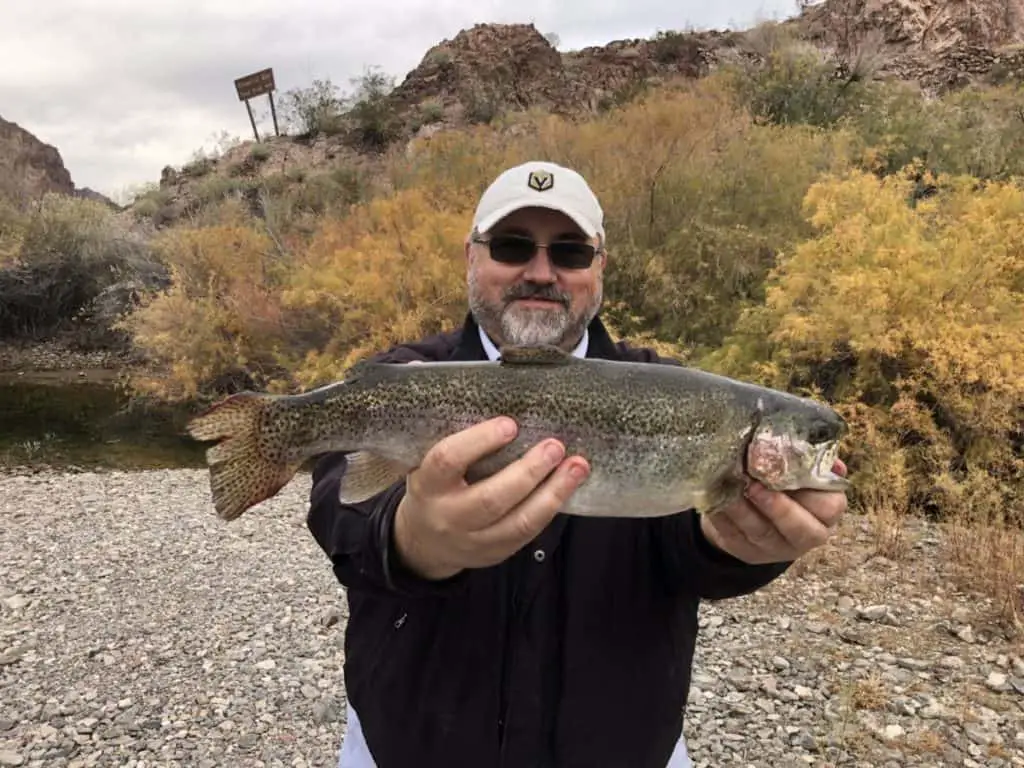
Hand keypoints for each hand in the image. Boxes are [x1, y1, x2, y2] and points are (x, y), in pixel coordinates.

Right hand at [393, 415, 590, 579]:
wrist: (423, 541)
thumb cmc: (432, 483)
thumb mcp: (422, 456)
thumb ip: (435, 420)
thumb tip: (422, 370)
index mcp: (426, 484)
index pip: (446, 461)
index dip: (478, 442)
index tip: (510, 424)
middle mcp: (448, 515)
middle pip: (490, 498)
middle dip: (527, 472)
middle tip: (555, 445)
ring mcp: (473, 540)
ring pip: (518, 522)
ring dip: (553, 492)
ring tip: (578, 465)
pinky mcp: (496, 553)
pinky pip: (528, 533)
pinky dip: (551, 508)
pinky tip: (569, 485)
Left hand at [699, 459, 848, 564]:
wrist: (755, 507)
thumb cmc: (783, 482)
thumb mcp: (799, 471)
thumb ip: (809, 461)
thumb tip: (831, 461)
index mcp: (825, 513)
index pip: (829, 507)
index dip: (810, 492)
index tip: (787, 471)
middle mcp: (805, 536)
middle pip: (798, 529)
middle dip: (776, 507)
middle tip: (754, 486)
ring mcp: (774, 548)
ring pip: (760, 532)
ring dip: (742, 509)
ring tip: (728, 487)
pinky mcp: (746, 551)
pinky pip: (733, 535)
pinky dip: (721, 516)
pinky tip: (713, 497)